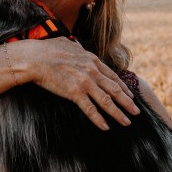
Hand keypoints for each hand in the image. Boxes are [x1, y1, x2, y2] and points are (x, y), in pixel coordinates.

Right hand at [12, 38, 138, 129]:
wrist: (35, 58)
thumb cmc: (47, 50)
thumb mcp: (68, 44)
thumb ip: (76, 48)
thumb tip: (76, 45)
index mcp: (92, 60)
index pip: (112, 76)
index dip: (123, 87)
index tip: (130, 95)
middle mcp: (92, 71)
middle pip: (115, 89)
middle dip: (127, 102)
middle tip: (136, 112)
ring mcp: (85, 82)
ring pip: (107, 101)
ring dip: (119, 113)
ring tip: (127, 122)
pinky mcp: (74, 92)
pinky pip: (90, 109)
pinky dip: (99, 119)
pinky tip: (106, 127)